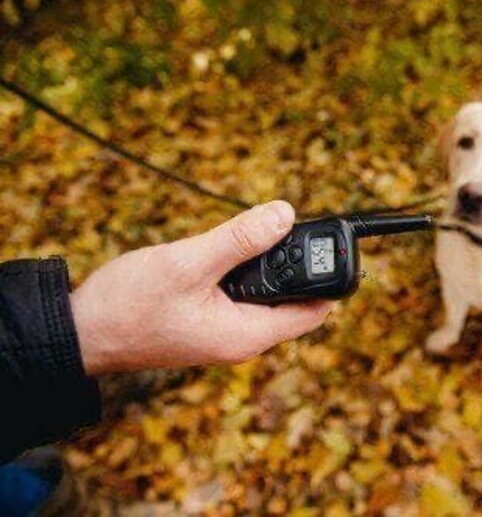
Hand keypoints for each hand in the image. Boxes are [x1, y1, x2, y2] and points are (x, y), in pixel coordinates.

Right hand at [71, 201, 332, 374]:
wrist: (81, 331)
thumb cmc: (128, 305)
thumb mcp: (188, 263)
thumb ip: (239, 239)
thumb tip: (285, 214)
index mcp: (248, 334)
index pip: (315, 311)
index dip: (327, 277)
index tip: (323, 242)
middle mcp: (243, 340)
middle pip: (294, 301)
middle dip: (291, 264)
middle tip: (273, 229)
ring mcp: (225, 333)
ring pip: (266, 295)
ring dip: (262, 265)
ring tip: (241, 238)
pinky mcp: (209, 323)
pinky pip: (242, 296)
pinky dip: (240, 271)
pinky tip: (218, 254)